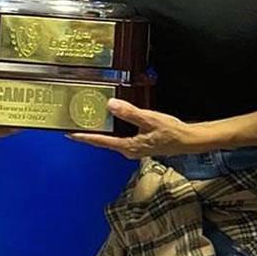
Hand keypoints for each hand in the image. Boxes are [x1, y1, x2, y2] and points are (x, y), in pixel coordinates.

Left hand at [69, 99, 195, 157]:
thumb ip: (129, 113)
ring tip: (87, 120)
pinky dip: (112, 128)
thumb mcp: (149, 119)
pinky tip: (110, 120)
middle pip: (103, 141)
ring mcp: (133, 148)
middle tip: (74, 124)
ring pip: (111, 138)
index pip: (101, 141)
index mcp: (128, 146)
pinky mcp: (138, 143)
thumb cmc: (171, 133)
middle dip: (89, 133)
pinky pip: (120, 136)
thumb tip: (111, 105)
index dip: (84, 137)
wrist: (188, 140)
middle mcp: (128, 150)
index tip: (69, 134)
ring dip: (100, 130)